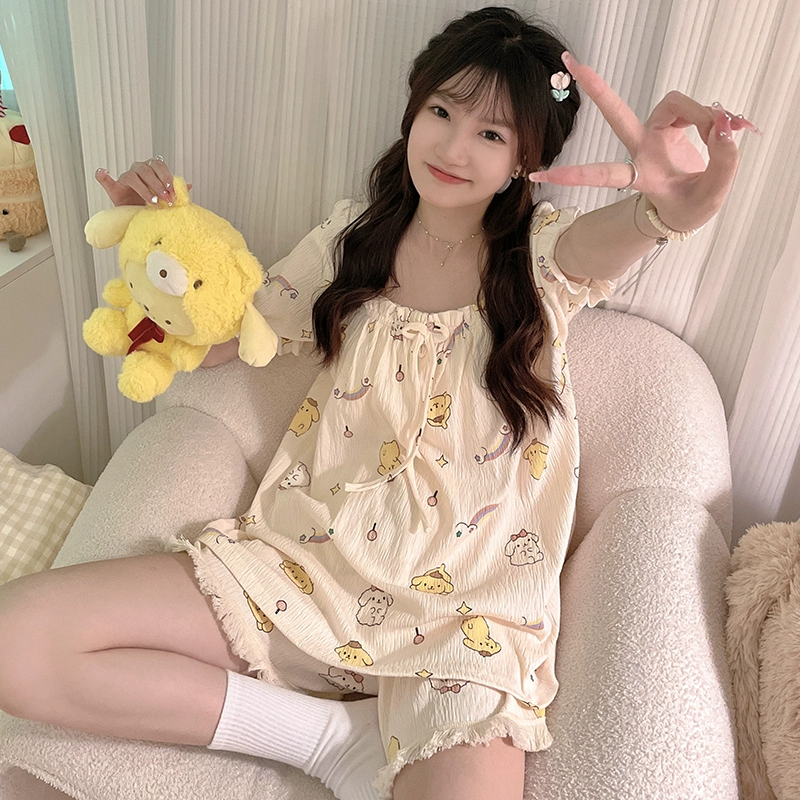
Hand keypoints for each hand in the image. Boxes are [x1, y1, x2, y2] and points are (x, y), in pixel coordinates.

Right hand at [94, 157, 191, 206]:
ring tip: (153, 201)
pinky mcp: (114, 187)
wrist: (137, 215)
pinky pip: (105, 179)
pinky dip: (102, 175)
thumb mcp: (165, 198)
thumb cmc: (151, 204)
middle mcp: (138, 170)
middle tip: (166, 199)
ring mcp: (125, 178)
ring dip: (144, 189)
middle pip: (147, 170)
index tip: (174, 192)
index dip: (167, 178)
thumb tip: (188, 185)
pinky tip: (103, 172)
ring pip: (133, 176)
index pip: (159, 166)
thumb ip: (174, 190)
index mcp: (151, 169)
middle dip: (158, 185)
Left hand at [528, 51, 759, 232]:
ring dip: (703, 116)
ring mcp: (654, 133)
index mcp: (640, 174)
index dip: (572, 175)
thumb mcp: (711, 195)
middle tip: (569, 61)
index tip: (538, 176)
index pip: (602, 173)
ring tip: (725, 134)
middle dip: (595, 86)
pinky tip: (729, 130)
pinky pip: (692, 109)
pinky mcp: (670, 124)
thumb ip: (723, 162)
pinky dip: (712, 118)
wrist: (690, 208)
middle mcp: (641, 148)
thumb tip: (726, 127)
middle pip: (616, 112)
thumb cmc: (690, 207)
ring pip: (675, 104)